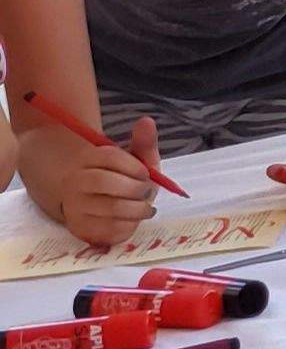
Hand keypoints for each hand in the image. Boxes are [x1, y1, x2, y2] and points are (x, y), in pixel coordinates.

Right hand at [34, 118, 160, 249]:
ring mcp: (75, 207)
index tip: (146, 173)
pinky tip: (132, 218)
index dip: (134, 166)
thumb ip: (144, 142)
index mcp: (87, 160)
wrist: (105, 209)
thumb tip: (147, 120)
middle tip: (147, 191)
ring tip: (144, 206)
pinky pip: (112, 228)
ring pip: (111, 207)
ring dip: (138, 208)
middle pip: (104, 181)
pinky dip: (131, 224)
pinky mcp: (81, 228)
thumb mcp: (137, 161)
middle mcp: (75, 182)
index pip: (108, 156)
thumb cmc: (126, 181)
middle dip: (135, 187)